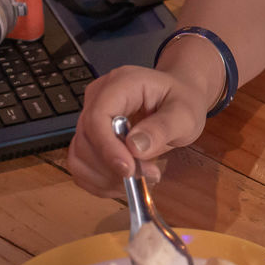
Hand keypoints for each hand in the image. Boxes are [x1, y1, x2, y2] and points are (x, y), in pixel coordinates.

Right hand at [66, 65, 208, 196]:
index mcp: (122, 83)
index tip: (128, 170)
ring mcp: (90, 116)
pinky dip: (99, 181)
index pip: (98, 116)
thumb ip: (162, 128)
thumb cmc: (182, 101)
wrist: (178, 98)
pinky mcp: (89, 136)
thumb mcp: (185, 114)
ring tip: (138, 179)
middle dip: (112, 167)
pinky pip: (81, 165)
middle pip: (86, 140)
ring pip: (79, 156)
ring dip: (105, 177)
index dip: (108, 147)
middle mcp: (99, 97)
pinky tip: (124, 181)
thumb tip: (135, 147)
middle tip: (146, 175)